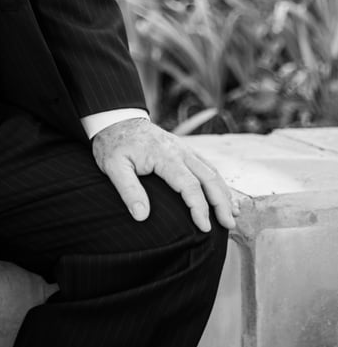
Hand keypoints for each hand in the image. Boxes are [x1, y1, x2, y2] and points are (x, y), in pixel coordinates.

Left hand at [91, 118, 237, 232]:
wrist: (117, 118)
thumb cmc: (113, 144)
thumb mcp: (113, 166)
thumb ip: (128, 190)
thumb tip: (142, 216)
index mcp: (164, 156)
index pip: (189, 184)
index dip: (199, 207)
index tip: (205, 228)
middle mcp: (179, 151)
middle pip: (209, 177)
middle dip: (221, 202)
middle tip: (229, 225)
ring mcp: (184, 148)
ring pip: (212, 171)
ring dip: (224, 192)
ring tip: (232, 215)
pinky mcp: (183, 149)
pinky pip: (207, 164)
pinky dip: (218, 181)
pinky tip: (224, 194)